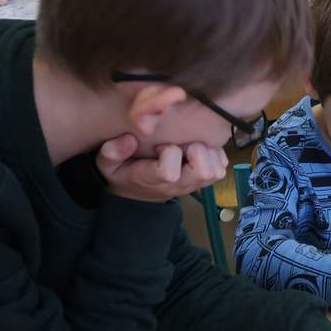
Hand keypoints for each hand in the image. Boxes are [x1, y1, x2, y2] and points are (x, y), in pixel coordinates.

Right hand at [96, 134, 227, 201]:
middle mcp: (179, 184)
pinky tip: (199, 148)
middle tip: (182, 144)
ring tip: (191, 146)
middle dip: (196, 151)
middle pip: (203, 171)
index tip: (160, 146)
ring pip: (216, 170)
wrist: (140, 191)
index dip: (169, 154)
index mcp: (153, 180)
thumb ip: (112, 152)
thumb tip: (130, 139)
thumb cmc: (125, 172)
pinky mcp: (206, 178)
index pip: (169, 172)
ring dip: (208, 153)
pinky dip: (216, 154)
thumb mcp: (108, 164)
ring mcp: (195, 183)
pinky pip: (222, 166)